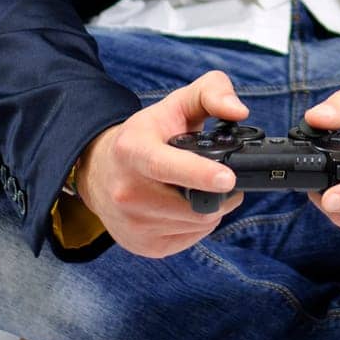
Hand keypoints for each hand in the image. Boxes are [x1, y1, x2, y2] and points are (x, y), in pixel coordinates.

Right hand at [75, 71, 248, 257]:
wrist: (100, 171)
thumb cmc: (146, 135)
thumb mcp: (175, 104)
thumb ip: (212, 92)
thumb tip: (239, 111)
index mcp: (132, 151)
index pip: (165, 166)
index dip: (199, 174)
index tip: (227, 178)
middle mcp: (128, 192)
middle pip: (194, 204)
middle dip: (220, 192)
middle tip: (223, 177)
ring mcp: (134, 224)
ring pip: (198, 223)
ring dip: (212, 208)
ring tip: (201, 188)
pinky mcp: (144, 246)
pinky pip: (191, 238)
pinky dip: (199, 223)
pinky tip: (187, 205)